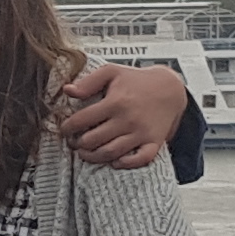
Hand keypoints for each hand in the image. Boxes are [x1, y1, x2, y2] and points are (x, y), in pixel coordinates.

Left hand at [61, 59, 190, 169]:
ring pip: (111, 153)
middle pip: (93, 140)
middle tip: (73, 143)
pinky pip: (139, 160)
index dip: (68, 127)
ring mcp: (141, 132)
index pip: (82, 120)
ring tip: (85, 153)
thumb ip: (88, 82)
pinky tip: (114, 161)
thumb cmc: (137, 80)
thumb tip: (67, 90)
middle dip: (78, 144)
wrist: (170, 88)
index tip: (64, 129)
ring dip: (93, 157)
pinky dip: (125, 164)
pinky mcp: (154, 142)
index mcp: (115, 102)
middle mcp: (127, 119)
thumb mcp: (112, 72)